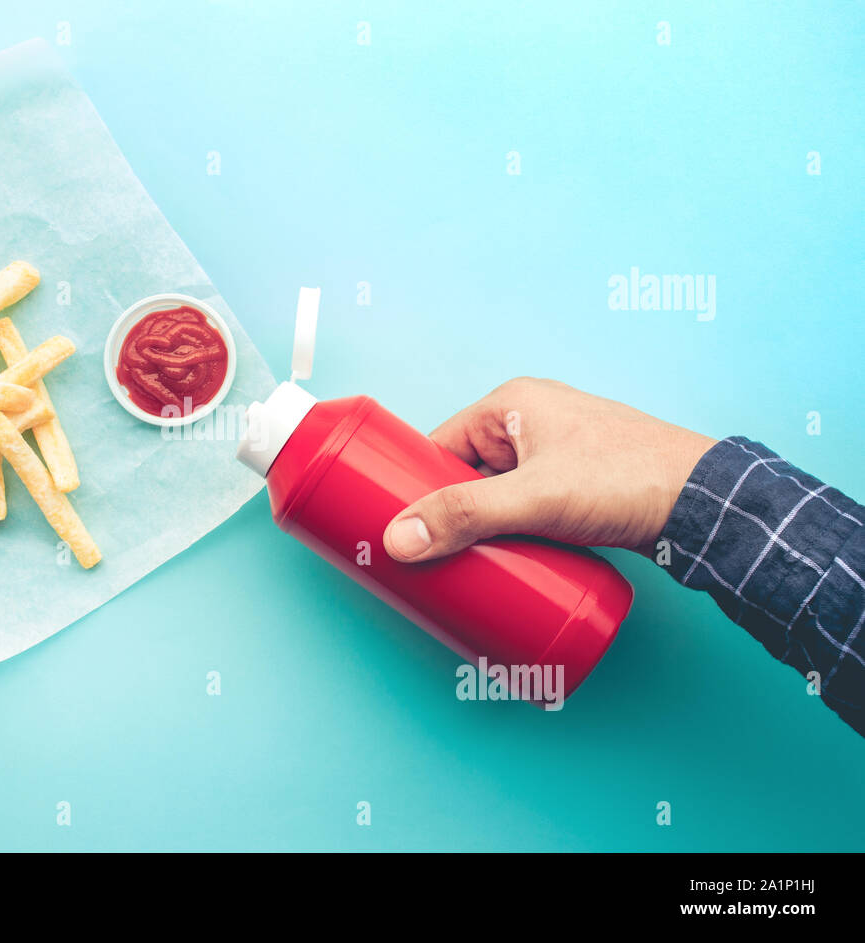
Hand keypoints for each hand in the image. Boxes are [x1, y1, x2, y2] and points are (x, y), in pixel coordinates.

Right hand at [382, 378, 716, 561]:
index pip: (439, 444)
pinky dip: (507, 534)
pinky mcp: (576, 488)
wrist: (706, 505)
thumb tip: (399, 539)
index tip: (392, 523)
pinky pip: (523, 510)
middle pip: (464, 475)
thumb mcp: (533, 499)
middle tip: (423, 557)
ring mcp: (556, 456)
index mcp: (512, 405)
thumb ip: (464, 517)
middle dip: (445, 515)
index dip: (411, 483)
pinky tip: (498, 562)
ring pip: (494, 497)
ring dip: (477, 530)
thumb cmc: (625, 480)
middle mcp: (530, 424)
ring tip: (457, 568)